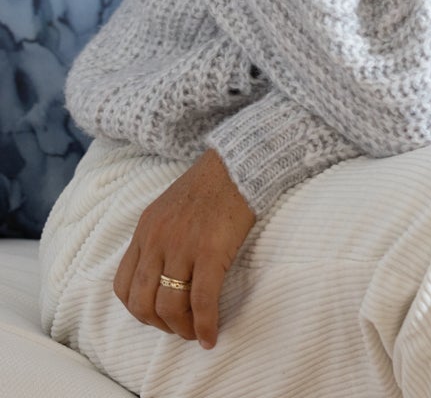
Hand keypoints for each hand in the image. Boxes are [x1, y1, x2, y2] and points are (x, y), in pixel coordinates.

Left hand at [113, 148, 255, 348]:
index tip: (157, 316)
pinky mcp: (210, 251)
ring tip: (198, 334)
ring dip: (182, 329)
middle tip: (180, 329)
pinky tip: (212, 335)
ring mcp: (182, 247)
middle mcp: (157, 240)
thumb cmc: (212, 183)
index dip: (138, 310)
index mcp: (145, 230)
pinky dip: (206, 324)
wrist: (241, 161)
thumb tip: (164, 273)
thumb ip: (160, 237)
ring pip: (169, 306)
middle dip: (159, 325)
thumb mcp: (170, 207)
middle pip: (143, 303)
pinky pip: (202, 300)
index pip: (124, 286)